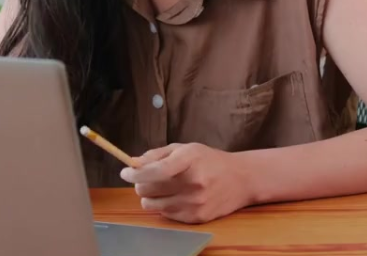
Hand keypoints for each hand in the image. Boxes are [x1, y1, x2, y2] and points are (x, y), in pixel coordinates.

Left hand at [119, 143, 252, 223]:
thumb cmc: (210, 161)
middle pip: (148, 189)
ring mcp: (195, 202)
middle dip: (140, 184)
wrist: (241, 179)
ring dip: (149, 196)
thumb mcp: (186, 149)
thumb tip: (133, 163)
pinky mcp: (196, 217)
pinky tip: (175, 197)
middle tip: (146, 179)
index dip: (135, 173)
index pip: (155, 171)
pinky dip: (164, 206)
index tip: (125, 172)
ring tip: (160, 189)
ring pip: (152, 205)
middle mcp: (193, 183)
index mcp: (189, 160)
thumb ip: (158, 155)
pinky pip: (165, 214)